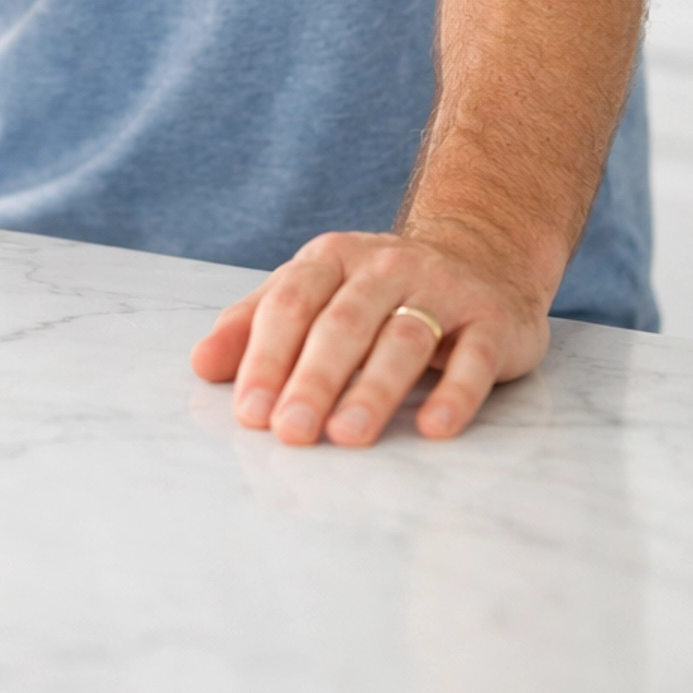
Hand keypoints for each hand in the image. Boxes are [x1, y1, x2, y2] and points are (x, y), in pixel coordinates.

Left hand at [190, 229, 552, 446]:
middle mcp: (385, 268)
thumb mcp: (314, 292)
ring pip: (404, 338)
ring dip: (374, 388)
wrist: (481, 256)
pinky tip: (434, 427)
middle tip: (290, 432)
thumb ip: (256, 324)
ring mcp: (442, 291)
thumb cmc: (377, 290)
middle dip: (313, 378)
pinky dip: (455, 392)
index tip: (248, 412)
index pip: (291, 304)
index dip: (267, 356)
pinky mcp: (492, 322)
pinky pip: (474, 358)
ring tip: (347, 435)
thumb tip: (200, 365)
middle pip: (343, 323)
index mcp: (332, 259)